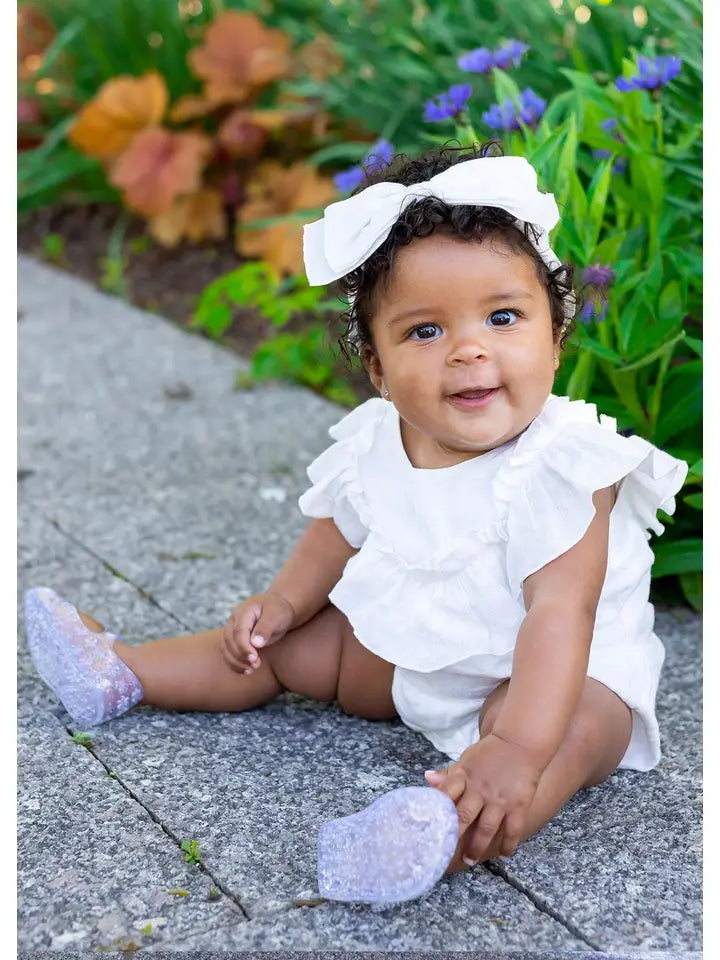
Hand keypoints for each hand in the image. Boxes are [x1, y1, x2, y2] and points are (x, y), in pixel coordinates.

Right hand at [221, 592, 294, 674]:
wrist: (279, 609)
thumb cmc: (279, 611)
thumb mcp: (276, 616)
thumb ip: (266, 628)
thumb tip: (256, 644)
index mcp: (244, 611)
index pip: (238, 631)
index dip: (244, 647)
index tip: (254, 658)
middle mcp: (234, 619)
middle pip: (229, 641)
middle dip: (240, 656)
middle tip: (256, 665)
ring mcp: (231, 629)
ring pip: (225, 648)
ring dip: (236, 662)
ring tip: (251, 670)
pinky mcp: (233, 639)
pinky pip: (228, 653)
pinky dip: (234, 663)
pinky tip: (246, 671)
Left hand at [424, 733, 541, 862]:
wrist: (521, 741)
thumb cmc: (490, 753)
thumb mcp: (467, 759)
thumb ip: (449, 773)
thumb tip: (427, 778)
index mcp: (464, 776)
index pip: (445, 793)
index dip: (435, 810)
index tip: (426, 827)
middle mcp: (480, 789)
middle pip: (463, 815)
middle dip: (453, 836)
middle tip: (443, 854)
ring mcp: (500, 799)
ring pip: (486, 828)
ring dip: (477, 847)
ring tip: (469, 861)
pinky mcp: (518, 805)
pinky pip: (513, 829)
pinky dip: (508, 844)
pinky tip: (504, 854)